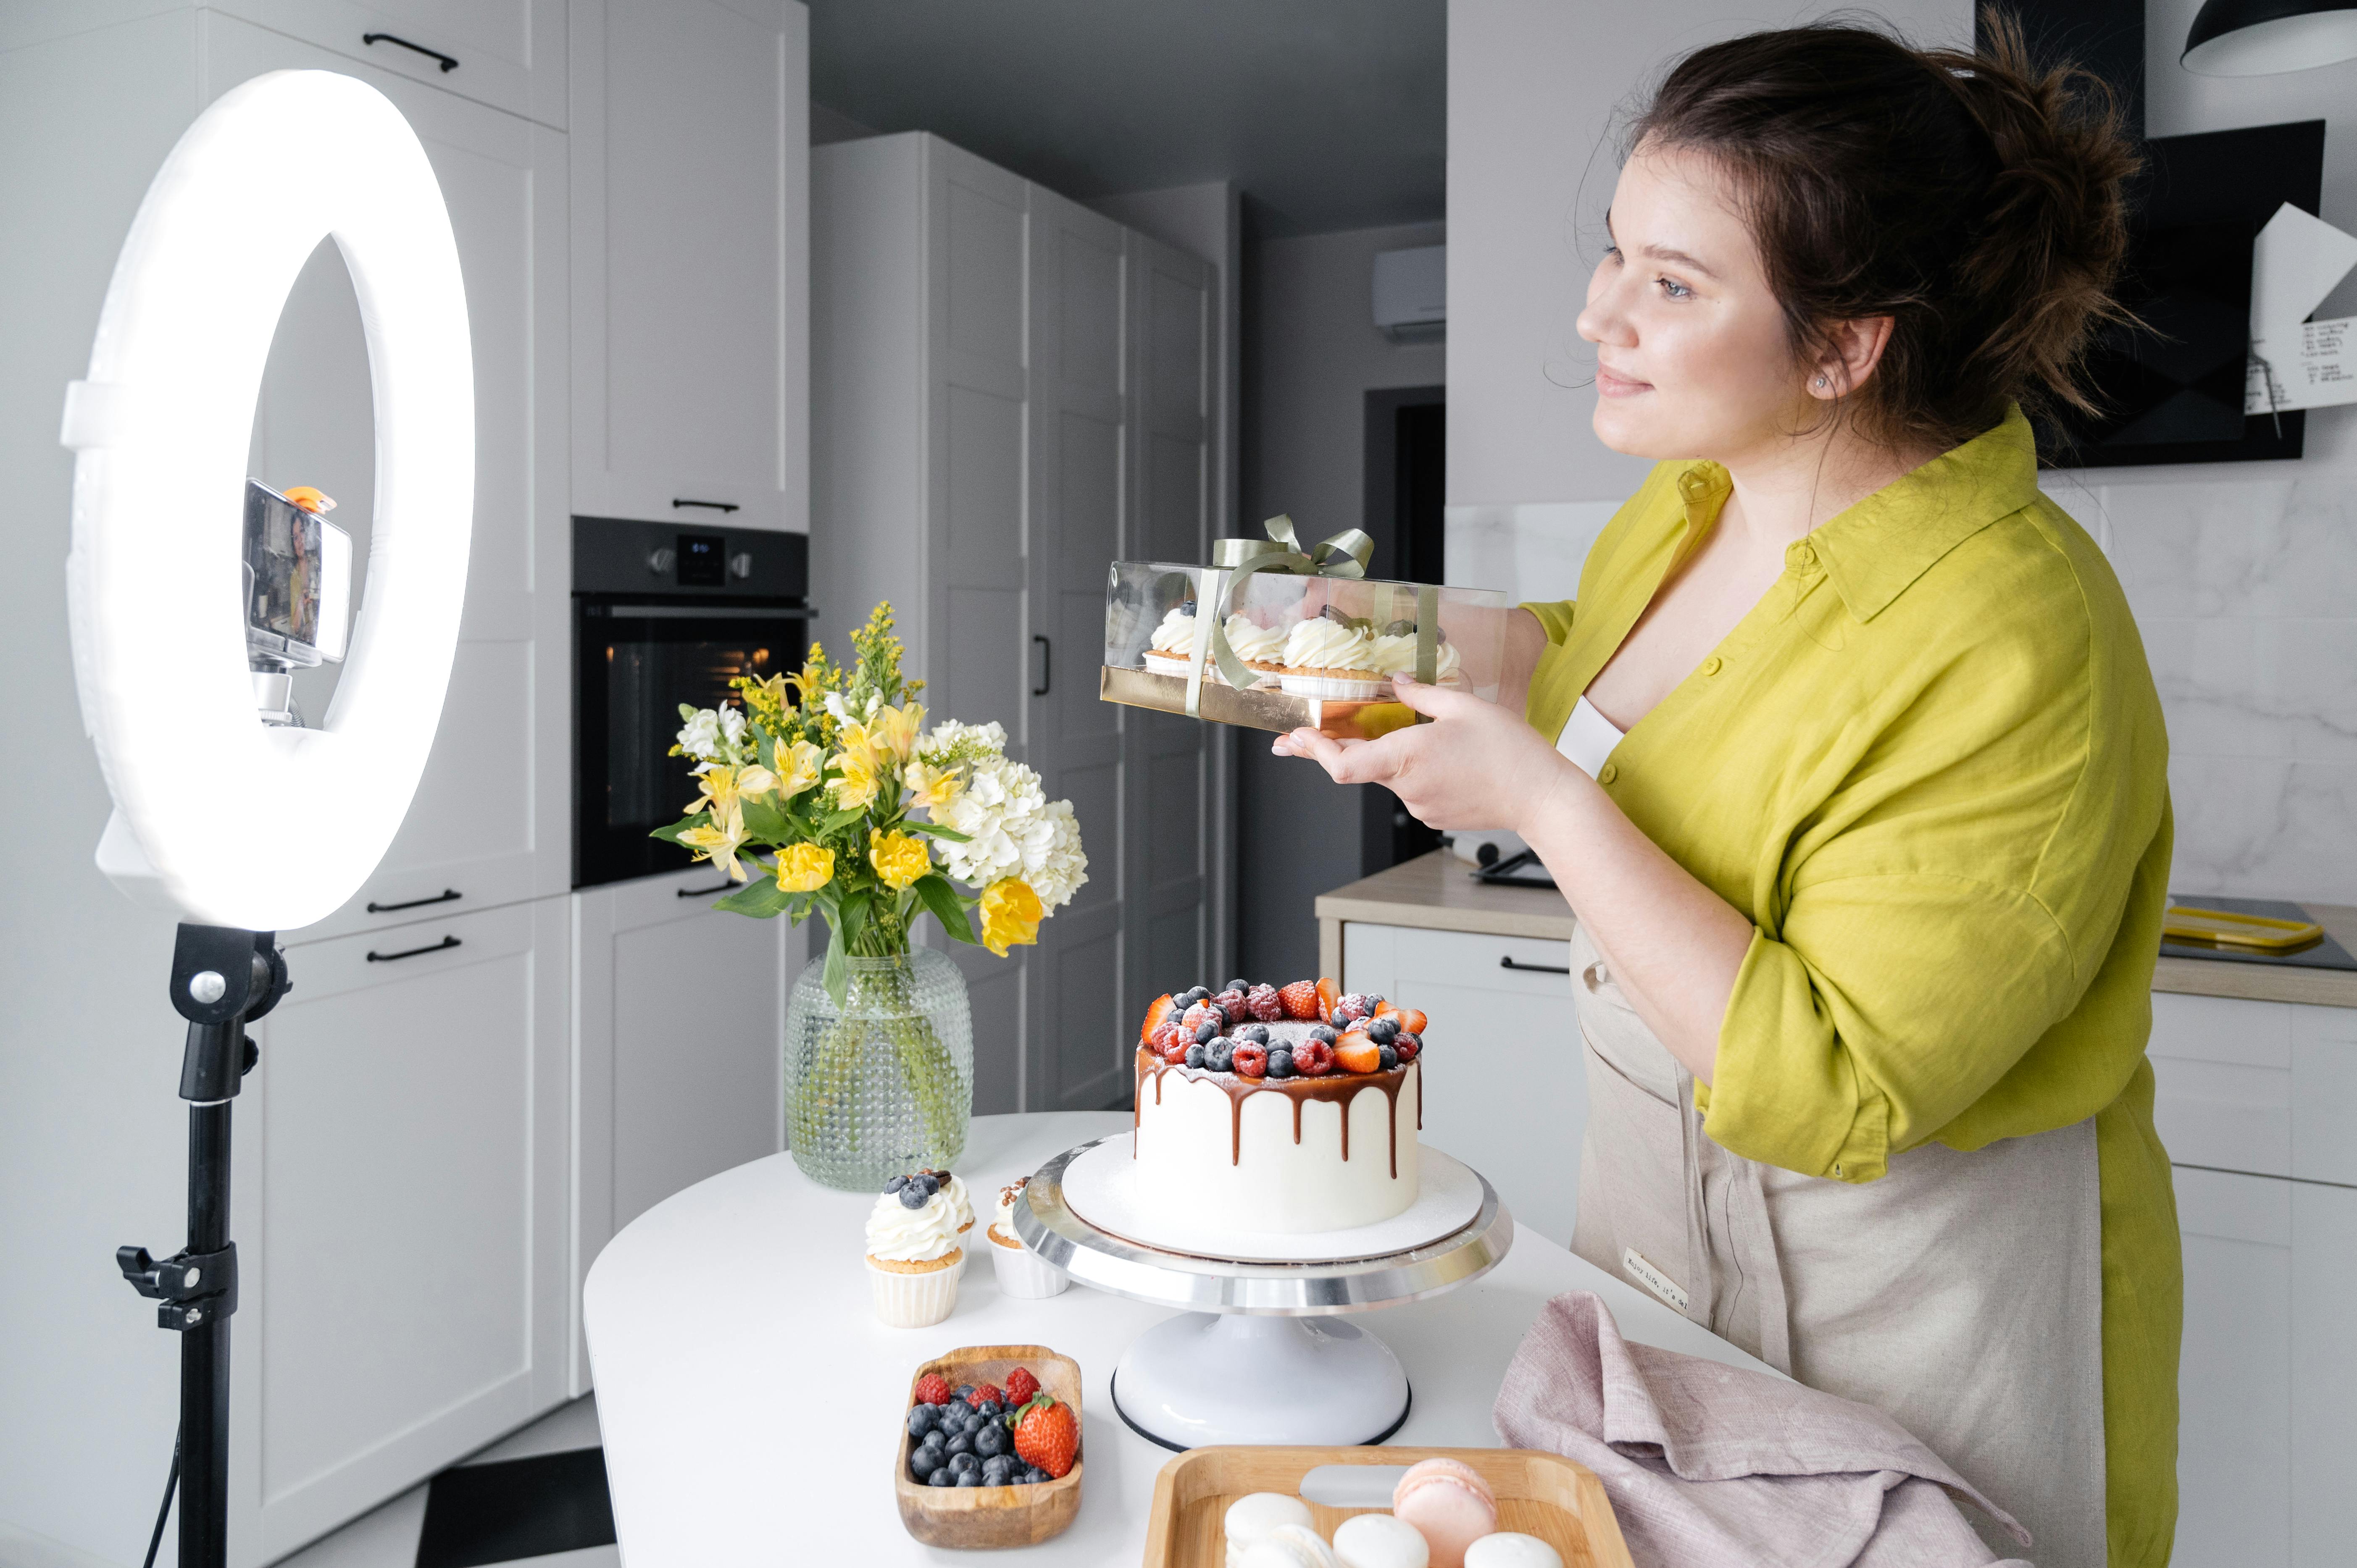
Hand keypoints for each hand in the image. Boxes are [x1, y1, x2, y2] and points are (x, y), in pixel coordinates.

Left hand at [1271, 675, 1577, 834]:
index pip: (1344, 764)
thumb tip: (1398, 683)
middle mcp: (1407, 787)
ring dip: (1386, 755)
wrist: (1542, 798)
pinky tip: (1442, 756)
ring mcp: (1419, 805)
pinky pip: (1410, 788)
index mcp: (1409, 757)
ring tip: (1419, 735)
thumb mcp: (1466, 707)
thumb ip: (1423, 694)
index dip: (1315, 750)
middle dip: (1333, 747)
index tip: (1297, 736)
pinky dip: (1411, 770)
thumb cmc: (1510, 752)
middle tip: (1301, 736)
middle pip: (1359, 766)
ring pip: (1387, 775)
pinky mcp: (1433, 815)